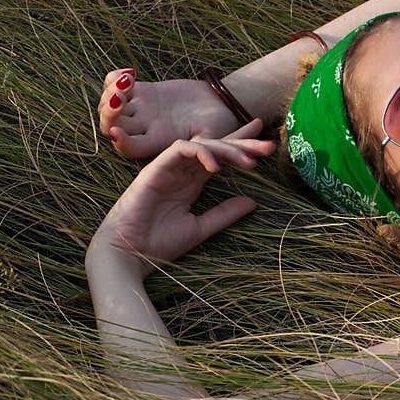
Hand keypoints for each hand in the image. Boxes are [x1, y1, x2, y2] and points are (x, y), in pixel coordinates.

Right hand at [93, 119, 274, 272]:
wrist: (129, 256)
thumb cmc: (158, 245)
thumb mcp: (201, 228)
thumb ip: (224, 213)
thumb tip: (253, 202)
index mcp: (191, 182)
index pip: (220, 157)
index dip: (242, 146)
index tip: (267, 144)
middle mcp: (181, 171)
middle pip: (216, 147)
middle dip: (244, 143)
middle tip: (270, 145)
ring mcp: (168, 168)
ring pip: (202, 144)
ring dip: (227, 149)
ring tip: (251, 162)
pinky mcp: (155, 169)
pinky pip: (181, 150)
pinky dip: (201, 153)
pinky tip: (217, 167)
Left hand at [98, 68, 241, 158]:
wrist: (222, 104)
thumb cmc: (221, 124)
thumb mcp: (214, 139)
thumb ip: (207, 149)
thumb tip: (213, 167)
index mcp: (158, 141)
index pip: (130, 147)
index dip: (120, 141)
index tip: (117, 130)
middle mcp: (145, 127)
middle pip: (111, 124)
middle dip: (109, 111)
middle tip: (120, 95)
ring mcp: (142, 109)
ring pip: (109, 104)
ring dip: (110, 91)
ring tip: (129, 80)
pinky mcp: (144, 91)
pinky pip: (116, 84)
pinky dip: (114, 77)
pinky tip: (131, 73)